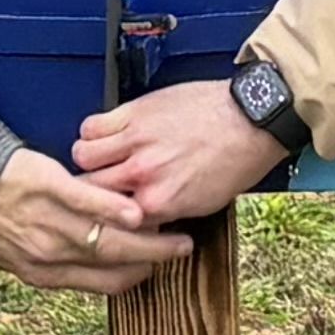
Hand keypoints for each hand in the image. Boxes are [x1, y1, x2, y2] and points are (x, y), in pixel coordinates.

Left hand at [0, 145, 193, 294]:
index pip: (105, 283)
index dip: (137, 277)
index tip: (157, 267)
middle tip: (182, 250)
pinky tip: (137, 213)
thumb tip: (77, 265)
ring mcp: (49, 223)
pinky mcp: (48, 188)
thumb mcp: (12, 250)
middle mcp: (50, 255)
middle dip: (155, 259)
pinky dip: (115, 210)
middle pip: (116, 263)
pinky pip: (88, 204)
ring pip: (109, 239)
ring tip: (176, 232)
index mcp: (44, 273)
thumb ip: (48, 259)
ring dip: (149, 239)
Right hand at [71, 82, 293, 230]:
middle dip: (89, 193)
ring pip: (82, 157)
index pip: (110, 221)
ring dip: (89, 161)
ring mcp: (135, 142)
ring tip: (101, 160)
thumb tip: (142, 217)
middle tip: (96, 188)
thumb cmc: (236, 159)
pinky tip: (106, 136)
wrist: (252, 119)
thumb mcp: (203, 205)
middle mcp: (142, 175)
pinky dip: (94, 132)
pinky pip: (92, 126)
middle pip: (89, 191)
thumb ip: (165, 213)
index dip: (104, 217)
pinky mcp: (134, 113)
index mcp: (159, 204)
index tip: (104, 213)